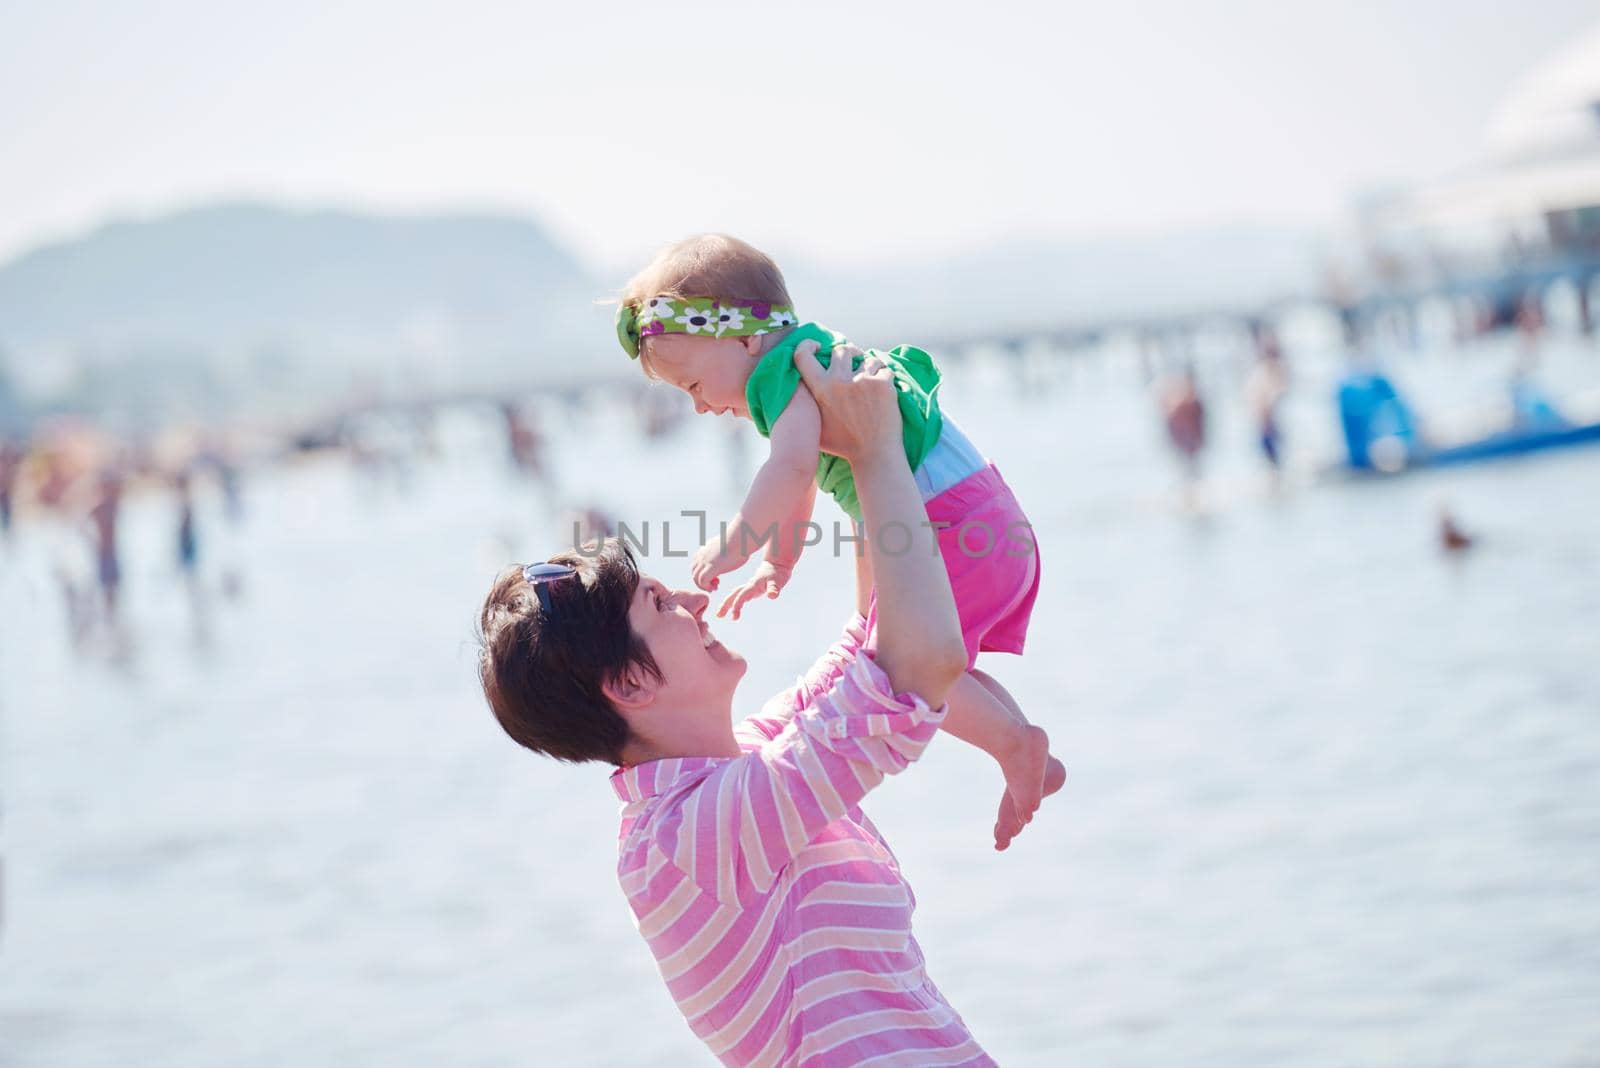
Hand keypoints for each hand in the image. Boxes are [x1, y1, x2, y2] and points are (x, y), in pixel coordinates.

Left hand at [691, 537, 749, 591]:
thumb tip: (734, 551)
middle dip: (702, 582)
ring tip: (715, 587)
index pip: (696, 564)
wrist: (741, 538)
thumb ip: (725, 550)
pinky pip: (702, 581)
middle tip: (715, 585)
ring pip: (695, 577)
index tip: (716, 577)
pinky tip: (715, 587)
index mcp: (706, 549)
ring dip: (704, 586)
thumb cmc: (741, 541)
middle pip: (694, 572)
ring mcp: (705, 561)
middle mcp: (703, 555)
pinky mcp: (711, 567)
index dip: (703, 573)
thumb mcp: (729, 546)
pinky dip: (706, 587)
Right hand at [717, 560, 793, 619]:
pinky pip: (739, 595)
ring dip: (726, 604)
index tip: (734, 616)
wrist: (777, 564)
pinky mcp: (751, 589)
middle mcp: (748, 586)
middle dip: (725, 605)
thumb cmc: (778, 573)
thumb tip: (772, 596)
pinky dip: (733, 602)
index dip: (737, 605)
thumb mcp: (778, 581)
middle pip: (733, 595)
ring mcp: (748, 587)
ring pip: (734, 595)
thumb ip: (774, 588)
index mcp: (753, 585)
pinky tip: (731, 608)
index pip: (742, 595)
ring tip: (719, 615)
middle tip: (718, 616)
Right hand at [792, 340, 896, 462]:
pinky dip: (883, 376)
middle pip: (841, 349)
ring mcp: (863, 381)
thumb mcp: (815, 426)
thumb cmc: (843, 445)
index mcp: (820, 389)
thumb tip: (795, 390)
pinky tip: (881, 389)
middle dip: (847, 355)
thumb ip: (806, 406)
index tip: (817, 347)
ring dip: (868, 366)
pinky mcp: (884, 384)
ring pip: (866, 358)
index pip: (803, 355)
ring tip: (869, 380)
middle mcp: (840, 381)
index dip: (808, 345)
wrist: (874, 455)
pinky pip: (883, 368)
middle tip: (852, 363)